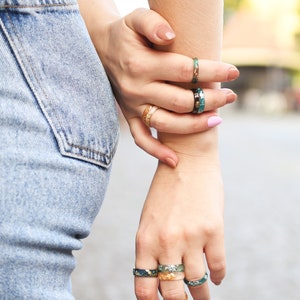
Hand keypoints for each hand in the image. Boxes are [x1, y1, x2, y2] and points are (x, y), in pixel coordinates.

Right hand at [93, 8, 238, 166]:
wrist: (102, 50)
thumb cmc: (125, 34)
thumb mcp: (135, 18)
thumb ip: (153, 23)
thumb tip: (171, 36)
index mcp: (140, 64)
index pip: (184, 70)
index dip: (212, 72)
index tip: (233, 73)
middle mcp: (136, 89)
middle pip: (180, 101)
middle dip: (211, 100)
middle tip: (230, 97)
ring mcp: (132, 106)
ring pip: (166, 124)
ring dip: (194, 125)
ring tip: (217, 120)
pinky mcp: (129, 116)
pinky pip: (141, 139)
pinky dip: (157, 151)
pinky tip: (175, 160)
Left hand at [134, 156, 224, 299]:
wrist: (186, 159)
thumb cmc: (165, 190)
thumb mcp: (149, 218)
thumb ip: (152, 247)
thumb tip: (161, 278)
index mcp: (144, 240)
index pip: (144, 288)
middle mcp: (166, 242)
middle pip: (172, 293)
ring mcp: (191, 236)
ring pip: (197, 283)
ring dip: (201, 295)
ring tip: (202, 296)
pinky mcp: (214, 229)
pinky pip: (218, 267)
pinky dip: (218, 276)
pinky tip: (216, 278)